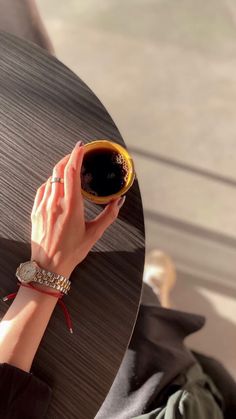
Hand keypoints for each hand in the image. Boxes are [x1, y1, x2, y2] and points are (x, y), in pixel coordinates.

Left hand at [30, 141, 125, 277]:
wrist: (48, 267)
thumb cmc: (71, 252)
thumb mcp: (94, 234)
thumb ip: (109, 215)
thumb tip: (119, 201)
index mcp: (71, 206)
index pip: (72, 171)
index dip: (76, 154)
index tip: (81, 146)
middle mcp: (55, 202)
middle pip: (59, 169)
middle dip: (68, 157)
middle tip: (77, 154)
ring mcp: (43, 206)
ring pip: (50, 178)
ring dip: (60, 170)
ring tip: (69, 170)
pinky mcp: (36, 211)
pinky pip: (42, 189)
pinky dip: (51, 182)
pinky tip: (56, 186)